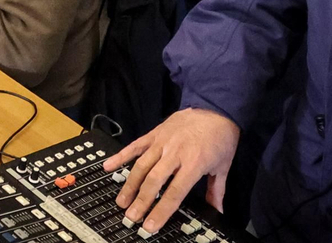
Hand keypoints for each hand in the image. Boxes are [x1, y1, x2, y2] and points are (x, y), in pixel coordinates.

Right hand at [101, 108, 238, 234]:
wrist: (215, 106)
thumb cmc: (221, 137)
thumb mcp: (223, 167)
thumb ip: (217, 191)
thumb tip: (218, 212)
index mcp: (194, 164)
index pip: (174, 192)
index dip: (161, 210)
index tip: (150, 225)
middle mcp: (175, 153)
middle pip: (153, 181)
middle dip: (141, 201)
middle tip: (132, 217)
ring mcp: (162, 142)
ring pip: (141, 166)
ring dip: (130, 185)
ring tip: (121, 201)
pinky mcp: (154, 133)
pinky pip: (135, 146)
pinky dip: (121, 156)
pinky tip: (108, 166)